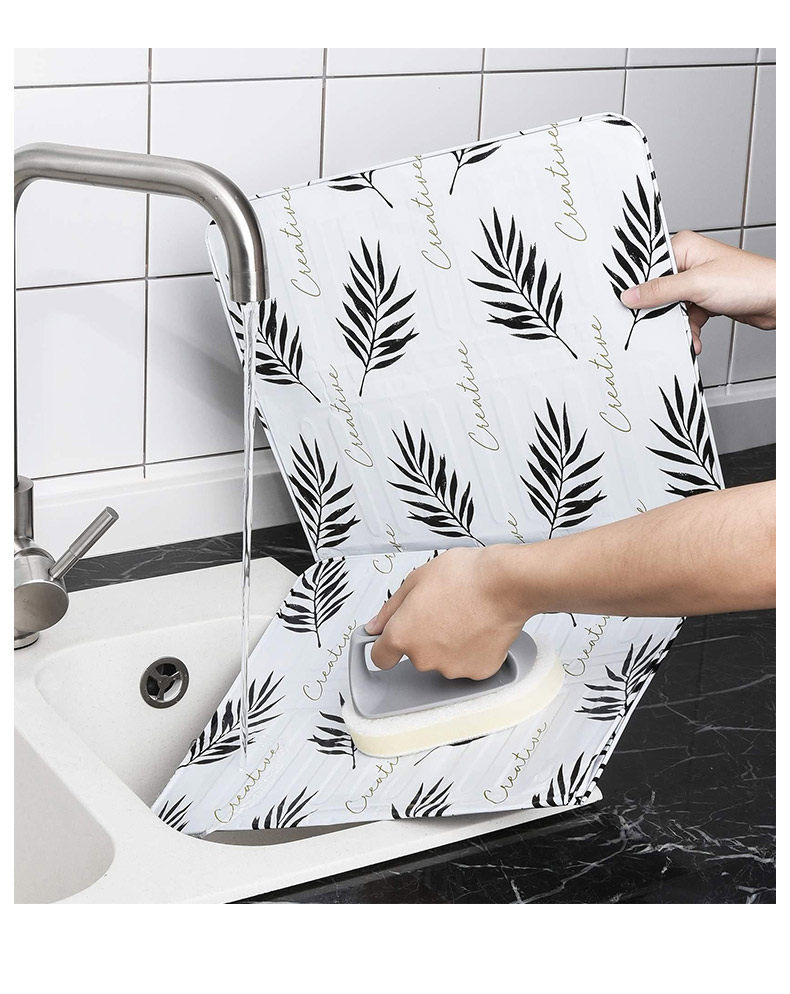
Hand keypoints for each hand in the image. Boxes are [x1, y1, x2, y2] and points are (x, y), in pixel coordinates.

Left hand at [365, 547, 527, 678]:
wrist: (505, 584)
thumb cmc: (464, 576)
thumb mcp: (416, 580)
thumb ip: (390, 609)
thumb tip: (375, 626)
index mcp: (403, 635)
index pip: (381, 657)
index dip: (386, 645)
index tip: (393, 638)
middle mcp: (424, 658)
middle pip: (416, 655)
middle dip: (424, 636)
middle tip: (442, 610)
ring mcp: (452, 668)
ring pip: (443, 660)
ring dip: (449, 644)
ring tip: (465, 616)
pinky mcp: (477, 672)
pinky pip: (468, 663)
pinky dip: (472, 650)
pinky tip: (479, 628)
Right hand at [620, 230, 775, 354]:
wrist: (777, 300)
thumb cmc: (749, 281)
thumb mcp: (696, 285)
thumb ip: (660, 291)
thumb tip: (630, 295)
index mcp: (684, 247)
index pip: (648, 266)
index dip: (638, 287)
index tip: (628, 305)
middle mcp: (689, 263)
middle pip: (658, 290)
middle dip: (660, 312)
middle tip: (657, 325)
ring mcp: (697, 283)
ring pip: (672, 308)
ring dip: (677, 326)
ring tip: (685, 335)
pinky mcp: (705, 300)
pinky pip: (686, 318)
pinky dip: (689, 331)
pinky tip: (694, 338)